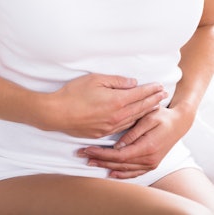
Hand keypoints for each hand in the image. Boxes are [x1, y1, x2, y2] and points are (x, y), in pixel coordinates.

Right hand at [39, 73, 166, 137]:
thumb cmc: (74, 94)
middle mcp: (117, 115)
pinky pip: (123, 127)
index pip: (139, 94)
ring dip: (146, 111)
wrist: (57, 113)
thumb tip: (132, 83)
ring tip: (155, 106)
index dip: (151, 89)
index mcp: (116, 100)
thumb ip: (116, 81)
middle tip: (164, 95)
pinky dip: (134, 121)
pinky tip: (137, 118)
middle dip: (154, 100)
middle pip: (141, 107)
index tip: (160, 86)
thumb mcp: (95, 80)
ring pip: (134, 119)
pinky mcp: (103, 133)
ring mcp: (111, 126)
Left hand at [78, 104, 193, 178]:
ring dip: (107, 167)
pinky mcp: (151, 163)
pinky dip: (122, 174)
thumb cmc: (164, 117)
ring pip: (125, 170)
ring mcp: (151, 163)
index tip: (88, 149)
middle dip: (100, 160)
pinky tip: (112, 174)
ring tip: (93, 162)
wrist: (179, 123)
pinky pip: (134, 172)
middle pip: (119, 164)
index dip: (102, 154)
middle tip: (85, 156)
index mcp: (147, 147)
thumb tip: (119, 145)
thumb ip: (133, 133)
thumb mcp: (149, 118)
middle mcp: (149, 159)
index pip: (119, 155)